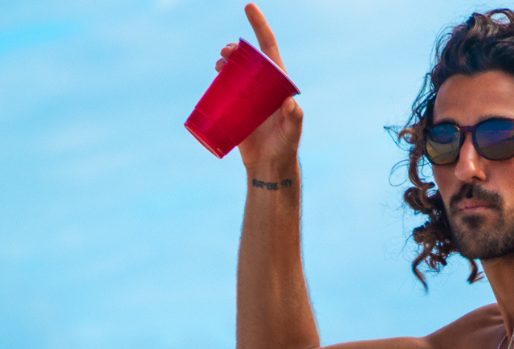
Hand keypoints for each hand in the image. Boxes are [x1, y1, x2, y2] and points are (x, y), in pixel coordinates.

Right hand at [216, 4, 302, 168]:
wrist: (269, 164)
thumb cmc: (284, 147)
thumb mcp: (291, 133)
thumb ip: (294, 119)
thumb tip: (290, 104)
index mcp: (278, 84)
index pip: (269, 49)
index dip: (259, 26)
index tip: (248, 6)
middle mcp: (263, 85)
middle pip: (249, 57)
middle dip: (236, 48)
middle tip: (226, 53)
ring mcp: (249, 94)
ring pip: (235, 69)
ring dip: (226, 60)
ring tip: (219, 64)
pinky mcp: (237, 105)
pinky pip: (225, 86)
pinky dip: (218, 76)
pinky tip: (215, 73)